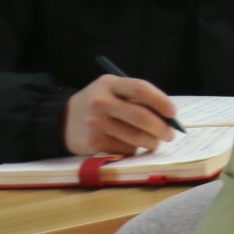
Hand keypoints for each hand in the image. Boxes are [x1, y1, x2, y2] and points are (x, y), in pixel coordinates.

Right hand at [63, 73, 179, 155]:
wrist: (60, 120)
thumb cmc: (97, 105)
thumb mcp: (111, 91)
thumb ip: (135, 98)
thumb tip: (167, 117)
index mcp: (108, 84)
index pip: (140, 88)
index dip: (160, 101)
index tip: (173, 113)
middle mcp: (100, 102)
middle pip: (140, 116)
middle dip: (160, 128)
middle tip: (170, 134)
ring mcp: (95, 123)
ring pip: (134, 136)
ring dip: (150, 142)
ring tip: (154, 143)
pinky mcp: (92, 142)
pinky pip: (122, 149)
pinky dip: (133, 150)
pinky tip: (132, 147)